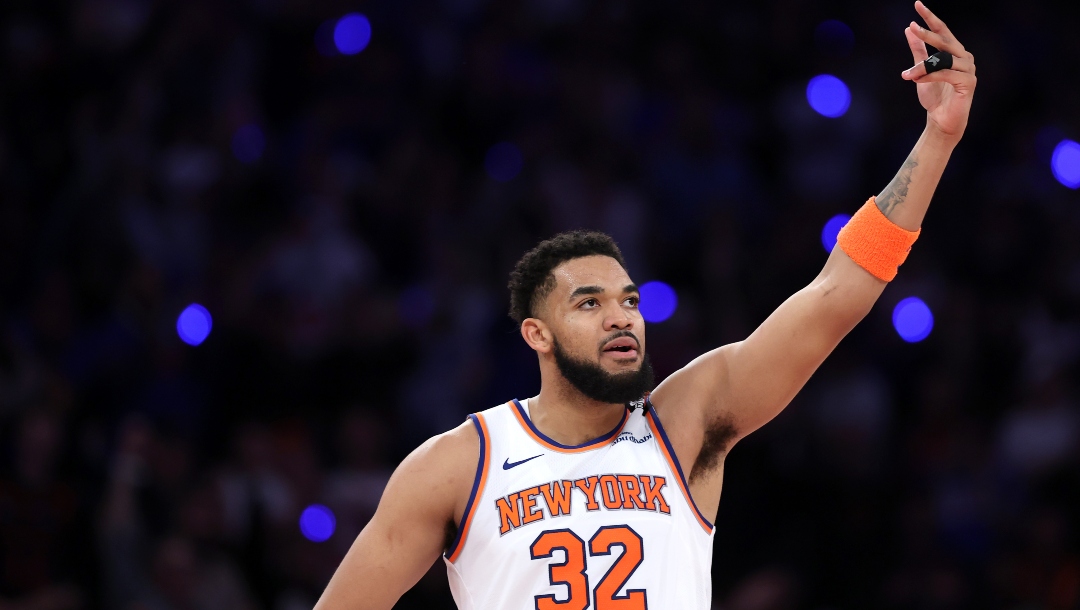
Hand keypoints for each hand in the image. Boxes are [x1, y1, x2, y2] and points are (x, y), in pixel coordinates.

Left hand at [900, 1, 976, 139]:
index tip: (917, 4)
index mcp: (955, 52)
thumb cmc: (934, 96)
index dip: (930, 17)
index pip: (943, 30)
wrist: (941, 120)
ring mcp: (968, 69)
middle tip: (912, 27)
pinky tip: (917, 80)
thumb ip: (918, 50)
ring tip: (907, 75)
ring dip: (923, 66)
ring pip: (943, 59)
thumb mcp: (921, 70)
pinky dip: (930, 75)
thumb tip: (909, 29)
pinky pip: (946, 73)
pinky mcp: (968, 83)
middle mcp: (964, 57)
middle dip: (928, 33)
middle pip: (945, 41)